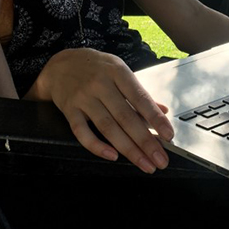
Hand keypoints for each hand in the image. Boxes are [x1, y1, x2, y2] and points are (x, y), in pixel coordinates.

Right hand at [30, 48, 173, 172]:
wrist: (60, 64)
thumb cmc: (94, 68)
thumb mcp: (118, 71)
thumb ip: (139, 92)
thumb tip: (162, 111)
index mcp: (117, 72)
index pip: (140, 98)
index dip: (155, 118)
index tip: (168, 135)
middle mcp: (100, 84)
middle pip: (126, 117)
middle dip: (146, 141)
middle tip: (160, 160)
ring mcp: (83, 98)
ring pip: (108, 127)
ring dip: (128, 149)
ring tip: (144, 163)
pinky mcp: (69, 110)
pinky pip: (82, 132)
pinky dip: (97, 146)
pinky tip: (112, 156)